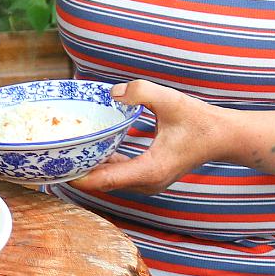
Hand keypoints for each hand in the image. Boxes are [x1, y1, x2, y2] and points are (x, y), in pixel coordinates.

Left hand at [69, 80, 234, 194]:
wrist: (223, 137)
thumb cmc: (199, 120)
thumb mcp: (171, 100)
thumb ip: (142, 92)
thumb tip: (114, 92)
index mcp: (150, 170)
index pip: (106, 180)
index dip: (80, 177)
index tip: (57, 169)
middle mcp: (147, 182)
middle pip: (104, 183)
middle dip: (78, 172)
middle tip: (52, 157)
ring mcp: (149, 181)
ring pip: (111, 180)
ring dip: (90, 168)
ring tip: (64, 152)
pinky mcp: (150, 175)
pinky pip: (120, 174)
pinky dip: (104, 164)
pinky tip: (91, 149)